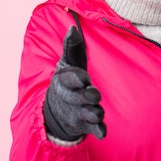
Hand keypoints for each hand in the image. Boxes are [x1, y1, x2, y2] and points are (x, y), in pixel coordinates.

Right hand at [43, 26, 106, 140]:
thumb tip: (72, 27)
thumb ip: (72, 47)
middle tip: (93, 94)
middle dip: (87, 96)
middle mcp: (71, 97)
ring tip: (97, 112)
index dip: (77, 79)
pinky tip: (103, 132)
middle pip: (80, 97)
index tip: (84, 78)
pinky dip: (98, 131)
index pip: (70, 78)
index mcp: (65, 80)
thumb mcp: (67, 63)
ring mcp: (79, 111)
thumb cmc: (67, 80)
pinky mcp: (86, 124)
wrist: (57, 108)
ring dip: (94, 112)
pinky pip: (93, 128)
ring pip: (88, 113)